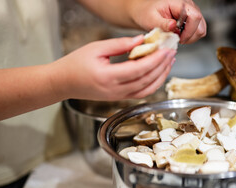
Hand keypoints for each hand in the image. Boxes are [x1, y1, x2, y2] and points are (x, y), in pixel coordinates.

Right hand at [52, 35, 175, 100]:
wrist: (64, 83)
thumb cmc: (76, 64)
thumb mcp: (96, 48)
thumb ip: (120, 44)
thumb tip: (142, 40)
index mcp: (108, 77)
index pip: (139, 69)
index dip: (155, 60)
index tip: (166, 50)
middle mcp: (115, 90)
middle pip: (147, 80)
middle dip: (162, 66)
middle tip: (172, 52)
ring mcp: (118, 97)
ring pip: (147, 89)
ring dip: (161, 76)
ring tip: (169, 62)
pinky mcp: (120, 99)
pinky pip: (141, 94)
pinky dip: (153, 84)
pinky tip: (159, 74)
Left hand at [128, 0, 206, 43]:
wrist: (145, 11)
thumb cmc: (147, 13)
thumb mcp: (151, 19)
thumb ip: (163, 23)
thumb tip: (174, 26)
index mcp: (179, 3)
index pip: (195, 17)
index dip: (189, 31)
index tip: (179, 38)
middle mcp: (188, 6)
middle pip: (201, 25)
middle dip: (191, 36)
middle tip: (178, 39)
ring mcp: (191, 12)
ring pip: (201, 29)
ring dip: (191, 37)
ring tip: (178, 37)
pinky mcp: (191, 18)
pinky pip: (197, 30)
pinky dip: (190, 36)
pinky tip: (180, 35)